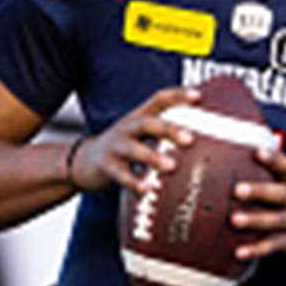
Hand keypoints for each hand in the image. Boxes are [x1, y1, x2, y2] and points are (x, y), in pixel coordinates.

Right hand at [68, 87, 198, 192]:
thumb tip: (200, 135)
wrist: (85, 162)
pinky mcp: (106, 166)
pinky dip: (134, 182)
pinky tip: (146, 190)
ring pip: (134, 150)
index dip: (177, 95)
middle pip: (148, 123)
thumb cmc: (124, 147)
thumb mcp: (140, 133)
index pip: (159, 99)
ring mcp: (115, 146)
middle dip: (169, 129)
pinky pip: (121, 175)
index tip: (198, 96)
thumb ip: (164, 131)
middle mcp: (127, 128)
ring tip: (171, 166)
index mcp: (139, 117)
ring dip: (152, 157)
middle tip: (190, 139)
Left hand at [231, 147, 285, 263]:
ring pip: (274, 221)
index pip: (285, 167)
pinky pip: (271, 246)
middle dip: (259, 191)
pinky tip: (239, 252)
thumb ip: (266, 174)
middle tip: (238, 190)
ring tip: (234, 220)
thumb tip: (231, 155)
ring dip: (254, 220)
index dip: (273, 159)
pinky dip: (255, 250)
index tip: (258, 152)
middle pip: (280, 194)